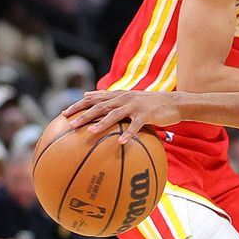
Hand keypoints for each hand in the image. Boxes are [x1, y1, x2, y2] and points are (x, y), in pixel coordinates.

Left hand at [63, 90, 182, 143]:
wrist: (175, 102)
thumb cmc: (151, 105)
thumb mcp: (131, 100)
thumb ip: (111, 100)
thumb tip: (88, 97)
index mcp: (119, 96)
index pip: (95, 98)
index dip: (78, 105)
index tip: (63, 114)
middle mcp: (125, 98)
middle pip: (100, 106)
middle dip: (84, 114)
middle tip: (70, 125)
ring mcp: (136, 106)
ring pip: (115, 114)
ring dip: (102, 123)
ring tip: (90, 131)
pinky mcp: (147, 114)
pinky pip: (135, 126)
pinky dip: (128, 134)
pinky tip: (121, 143)